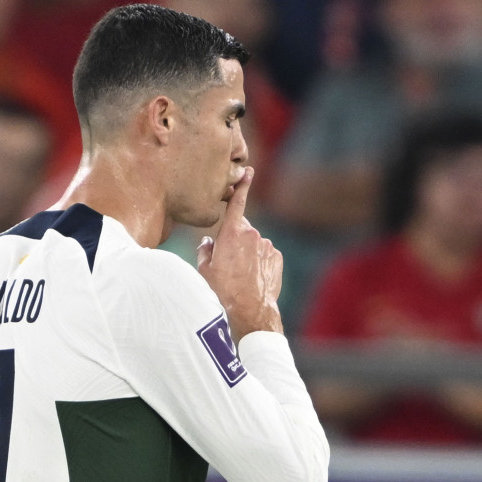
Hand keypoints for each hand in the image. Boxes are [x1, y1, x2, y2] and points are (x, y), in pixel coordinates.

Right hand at [196, 168, 284, 341]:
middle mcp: (252, 234)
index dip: (242, 186)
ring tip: (241, 276)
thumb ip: (205, 250)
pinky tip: (253, 278)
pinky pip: (266, 255)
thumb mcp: (204, 270)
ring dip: (248, 254)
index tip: (248, 171)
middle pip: (241, 230)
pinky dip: (260, 262)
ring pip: (254, 244)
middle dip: (235, 241)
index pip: (236, 203)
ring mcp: (267, 245)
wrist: (249, 310)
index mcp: (231, 232)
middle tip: (228, 263)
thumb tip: (208, 242)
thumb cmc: (222, 290)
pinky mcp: (277, 257)